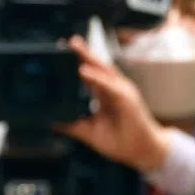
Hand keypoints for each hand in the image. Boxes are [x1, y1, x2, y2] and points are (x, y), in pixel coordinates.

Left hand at [57, 36, 169, 171]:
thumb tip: (52, 122)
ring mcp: (122, 92)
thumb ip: (72, 126)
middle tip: (67, 42)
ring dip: (89, 58)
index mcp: (105, 94)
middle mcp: (114, 89)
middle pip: (97, 66)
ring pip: (104, 70)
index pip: (90, 74)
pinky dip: (96, 77)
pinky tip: (84, 71)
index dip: (77, 62)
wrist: (142, 152)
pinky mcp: (128, 100)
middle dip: (83, 53)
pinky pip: (110, 86)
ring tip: (75, 47)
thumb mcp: (89, 133)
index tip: (62, 53)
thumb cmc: (120, 141)